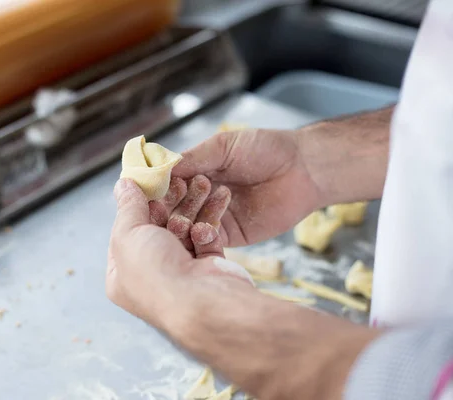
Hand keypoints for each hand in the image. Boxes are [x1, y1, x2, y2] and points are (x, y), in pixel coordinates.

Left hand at [107, 178, 379, 399]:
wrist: (203, 303)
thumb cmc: (156, 273)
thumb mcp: (129, 234)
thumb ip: (127, 207)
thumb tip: (122, 184)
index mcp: (123, 276)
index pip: (125, 234)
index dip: (136, 206)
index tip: (148, 184)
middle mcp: (150, 278)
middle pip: (157, 230)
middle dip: (169, 203)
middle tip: (179, 180)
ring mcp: (181, 276)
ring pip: (185, 231)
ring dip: (193, 209)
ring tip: (203, 184)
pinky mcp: (207, 270)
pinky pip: (206, 241)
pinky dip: (209, 228)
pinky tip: (210, 219)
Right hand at [173, 129, 322, 246]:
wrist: (304, 169)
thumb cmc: (266, 149)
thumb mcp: (224, 147)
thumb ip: (194, 158)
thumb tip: (160, 168)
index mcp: (195, 173)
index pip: (167, 184)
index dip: (159, 187)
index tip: (152, 188)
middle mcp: (200, 197)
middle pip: (172, 207)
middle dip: (168, 207)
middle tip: (166, 206)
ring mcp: (214, 217)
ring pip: (187, 225)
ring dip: (182, 221)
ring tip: (182, 218)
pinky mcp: (230, 236)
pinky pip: (208, 239)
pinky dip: (201, 234)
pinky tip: (201, 227)